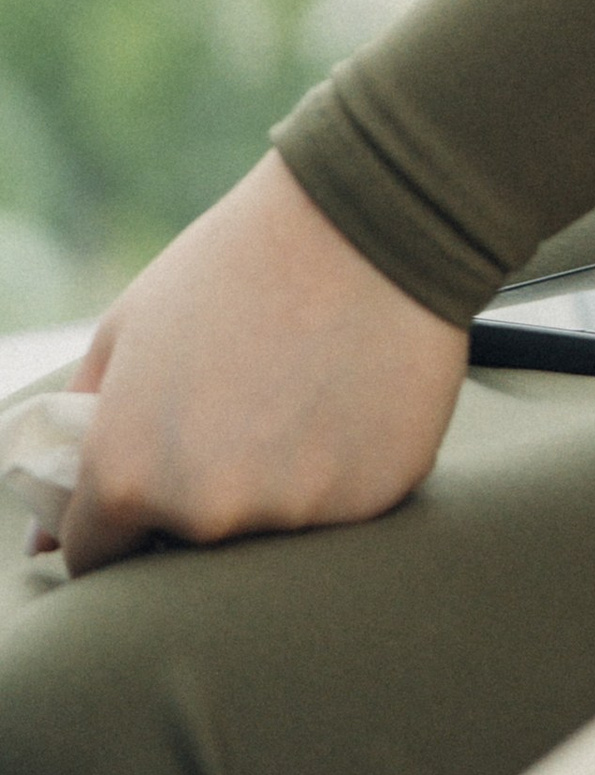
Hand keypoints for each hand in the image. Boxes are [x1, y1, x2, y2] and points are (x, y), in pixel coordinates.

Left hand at [55, 152, 467, 572]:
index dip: (117, 516)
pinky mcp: (369, 502)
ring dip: (274, 482)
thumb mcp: (128, 329)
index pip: (96, 553)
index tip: (152, 473)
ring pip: (267, 529)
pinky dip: (339, 470)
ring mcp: (292, 513)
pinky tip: (349, 398)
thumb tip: (44, 539)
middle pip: (186, 545)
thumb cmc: (237, 262)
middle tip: (237, 411)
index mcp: (128, 475)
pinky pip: (339, 509)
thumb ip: (77, 433)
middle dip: (199, 496)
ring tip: (299, 389)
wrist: (369, 221)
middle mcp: (206, 511)